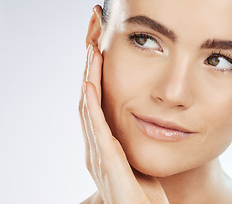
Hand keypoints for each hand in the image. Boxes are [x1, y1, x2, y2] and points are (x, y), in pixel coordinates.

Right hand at [79, 44, 169, 203]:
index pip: (94, 105)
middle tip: (92, 42)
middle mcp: (94, 149)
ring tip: (91, 52)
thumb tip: (144, 127)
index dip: (95, 78)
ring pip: (88, 109)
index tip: (100, 53)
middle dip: (89, 71)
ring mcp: (97, 156)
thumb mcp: (138, 164)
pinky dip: (92, 104)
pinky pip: (96, 128)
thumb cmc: (144, 198)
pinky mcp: (106, 163)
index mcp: (103, 147)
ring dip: (88, 79)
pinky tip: (91, 84)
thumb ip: (133, 146)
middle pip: (87, 101)